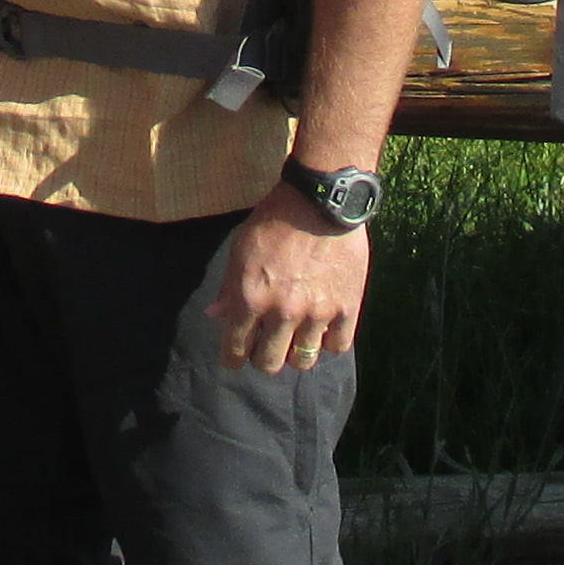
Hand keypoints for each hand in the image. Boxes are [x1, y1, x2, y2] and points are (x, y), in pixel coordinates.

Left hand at [210, 182, 368, 371]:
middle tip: (265, 347)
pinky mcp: (347, 307)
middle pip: (269, 363)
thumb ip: (229, 287)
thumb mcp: (241, 249)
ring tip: (295, 339)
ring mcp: (317, 313)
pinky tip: (322, 330)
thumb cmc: (275, 221)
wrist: (321, 201)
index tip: (235, 358)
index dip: (232, 358)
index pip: (236, 349)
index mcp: (251, 298)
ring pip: (303, 360)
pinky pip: (337, 346)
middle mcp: (283, 312)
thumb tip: (215, 316)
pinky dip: (328, 342)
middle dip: (262, 358)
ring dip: (295, 353)